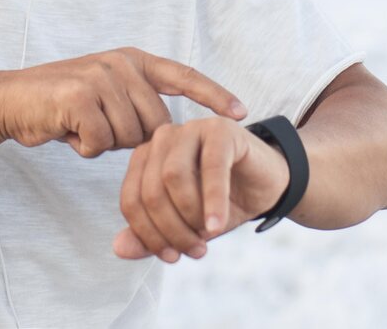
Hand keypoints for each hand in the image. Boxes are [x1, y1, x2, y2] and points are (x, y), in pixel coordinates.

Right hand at [0, 47, 247, 157]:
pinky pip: (102, 143)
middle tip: (95, 127)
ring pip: (129, 139)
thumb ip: (136, 105)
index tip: (242, 112)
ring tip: (78, 124)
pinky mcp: (80, 96)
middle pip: (156, 127)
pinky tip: (66, 129)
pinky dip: (84, 146)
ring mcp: (101, 76)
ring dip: (103, 144)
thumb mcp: (105, 94)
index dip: (213, 95)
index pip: (183, 77)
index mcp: (132, 60)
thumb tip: (169, 136)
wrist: (11, 100)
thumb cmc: (62, 106)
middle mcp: (120, 63)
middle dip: (129, 140)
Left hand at [112, 116, 289, 262]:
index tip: (171, 257)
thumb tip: (119, 248)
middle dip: (172, 230)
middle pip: (150, 190)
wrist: (266, 185)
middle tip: (195, 251)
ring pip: (173, 176)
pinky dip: (213, 201)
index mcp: (146, 158)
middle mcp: (162, 139)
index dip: (148, 234)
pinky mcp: (221, 130)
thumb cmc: (222, 202)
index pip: (131, 199)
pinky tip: (217, 223)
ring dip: (190, 215)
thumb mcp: (185, 225)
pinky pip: (211, 168)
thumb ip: (152, 236)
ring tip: (209, 234)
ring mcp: (190, 129)